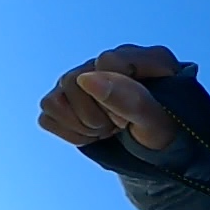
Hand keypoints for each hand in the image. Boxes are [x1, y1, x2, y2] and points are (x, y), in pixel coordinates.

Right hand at [37, 45, 181, 150]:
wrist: (155, 152)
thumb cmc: (163, 133)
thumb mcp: (157, 123)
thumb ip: (130, 99)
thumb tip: (86, 79)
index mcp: (144, 57)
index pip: (106, 61)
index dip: (114, 94)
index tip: (131, 115)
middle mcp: (110, 61)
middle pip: (72, 81)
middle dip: (97, 115)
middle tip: (120, 125)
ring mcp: (85, 78)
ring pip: (54, 100)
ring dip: (82, 124)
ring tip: (107, 128)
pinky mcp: (67, 99)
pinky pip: (47, 116)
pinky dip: (69, 131)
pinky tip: (93, 131)